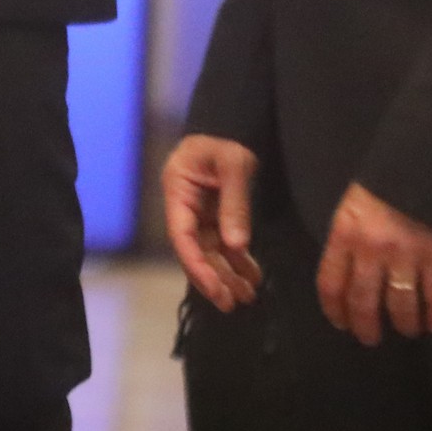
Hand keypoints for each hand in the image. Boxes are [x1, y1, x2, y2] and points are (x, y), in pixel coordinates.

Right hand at [162, 134, 263, 310]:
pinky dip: (239, 261)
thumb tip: (237, 246)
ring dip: (227, 274)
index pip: (182, 237)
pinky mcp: (216, 218)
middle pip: (195, 251)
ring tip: (248, 296)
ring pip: (211, 252)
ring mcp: (201, 214)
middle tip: (233, 303)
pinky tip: (253, 277)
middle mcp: (185, 208)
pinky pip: (225, 245)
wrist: (233, 128)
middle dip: (213, 279)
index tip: (215, 289)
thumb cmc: (227, 141)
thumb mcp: (233, 165)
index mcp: (177, 192)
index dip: (197, 266)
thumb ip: (235, 203)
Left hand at [317, 182, 431, 342]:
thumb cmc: (382, 185)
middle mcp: (371, 250)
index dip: (334, 310)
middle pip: (363, 301)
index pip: (330, 283)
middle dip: (365, 326)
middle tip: (370, 339)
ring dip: (403, 324)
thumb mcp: (351, 208)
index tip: (341, 323)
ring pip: (400, 305)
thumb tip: (343, 276)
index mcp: (344, 235)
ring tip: (407, 331)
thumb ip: (346, 241)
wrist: (423, 161)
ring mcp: (406, 255)